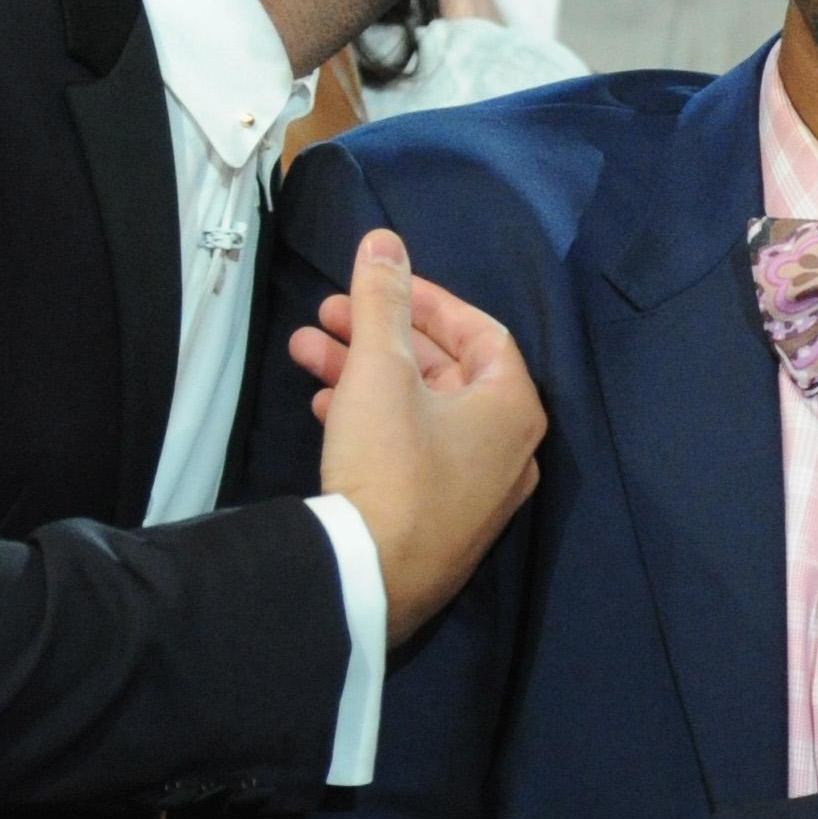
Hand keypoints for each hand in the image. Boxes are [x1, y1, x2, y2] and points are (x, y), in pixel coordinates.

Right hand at [295, 229, 546, 645]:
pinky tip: (324, 408)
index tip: (379, 282)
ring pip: (421, 411)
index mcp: (512, 407)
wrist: (372, 578)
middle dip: (380, 335)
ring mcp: (478, 489)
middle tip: (326, 313)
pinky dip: (373, 422)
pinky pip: (414, 452)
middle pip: (445, 370)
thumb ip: (382, 300)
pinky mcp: (442, 519)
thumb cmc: (391, 464)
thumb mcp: (380, 370)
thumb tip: (384, 240)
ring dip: (364, 374)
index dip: (427, 300)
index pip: (481, 332)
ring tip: (305, 351)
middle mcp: (508, 448)